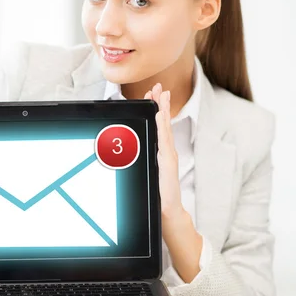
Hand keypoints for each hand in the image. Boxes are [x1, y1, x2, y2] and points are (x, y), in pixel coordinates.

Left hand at [144, 83, 183, 220]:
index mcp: (160, 150)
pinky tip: (160, 116)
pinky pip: (164, 140)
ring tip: (161, 95)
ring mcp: (168, 155)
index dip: (155, 108)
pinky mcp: (168, 162)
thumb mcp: (148, 171)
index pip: (157, 124)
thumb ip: (143, 159)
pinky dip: (162, 127)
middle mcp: (166, 149)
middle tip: (158, 86)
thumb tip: (127, 150)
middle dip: (160, 103)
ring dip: (163, 110)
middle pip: (162, 122)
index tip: (151, 93)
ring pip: (164, 128)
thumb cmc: (158, 192)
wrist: (167, 210)